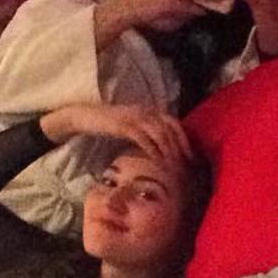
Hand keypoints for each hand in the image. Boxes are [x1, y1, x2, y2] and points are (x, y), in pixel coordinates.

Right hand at [40, 103, 191, 165]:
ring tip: (175, 166)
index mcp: (149, 111)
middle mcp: (146, 112)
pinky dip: (152, 149)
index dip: (184, 139)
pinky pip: (143, 137)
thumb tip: (157, 151)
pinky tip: (157, 160)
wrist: (85, 116)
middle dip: (181, 147)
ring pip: (160, 133)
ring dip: (169, 150)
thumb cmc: (108, 124)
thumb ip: (145, 134)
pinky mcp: (124, 124)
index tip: (191, 156)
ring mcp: (135, 117)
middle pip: (171, 128)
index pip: (174, 123)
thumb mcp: (131, 127)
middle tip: (187, 165)